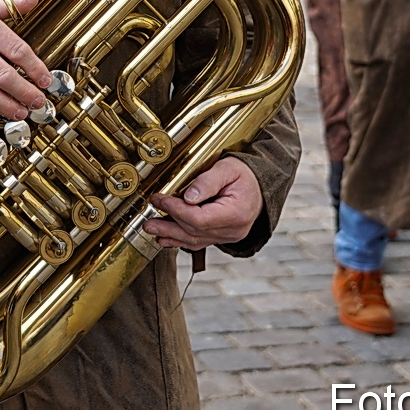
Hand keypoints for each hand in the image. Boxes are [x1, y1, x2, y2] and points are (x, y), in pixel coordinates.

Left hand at [145, 156, 263, 249]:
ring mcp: (228, 236)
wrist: (261, 186)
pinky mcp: (222, 237)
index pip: (199, 218)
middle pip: (194, 232)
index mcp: (236, 213)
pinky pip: (199, 241)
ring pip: (195, 240)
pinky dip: (181, 240)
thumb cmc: (246, 175)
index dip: (176, 210)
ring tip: (152, 230)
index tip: (160, 198)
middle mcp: (233, 230)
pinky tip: (166, 239)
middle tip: (147, 222)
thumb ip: (207, 181)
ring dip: (171, 236)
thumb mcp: (228, 168)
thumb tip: (187, 196)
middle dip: (168, 225)